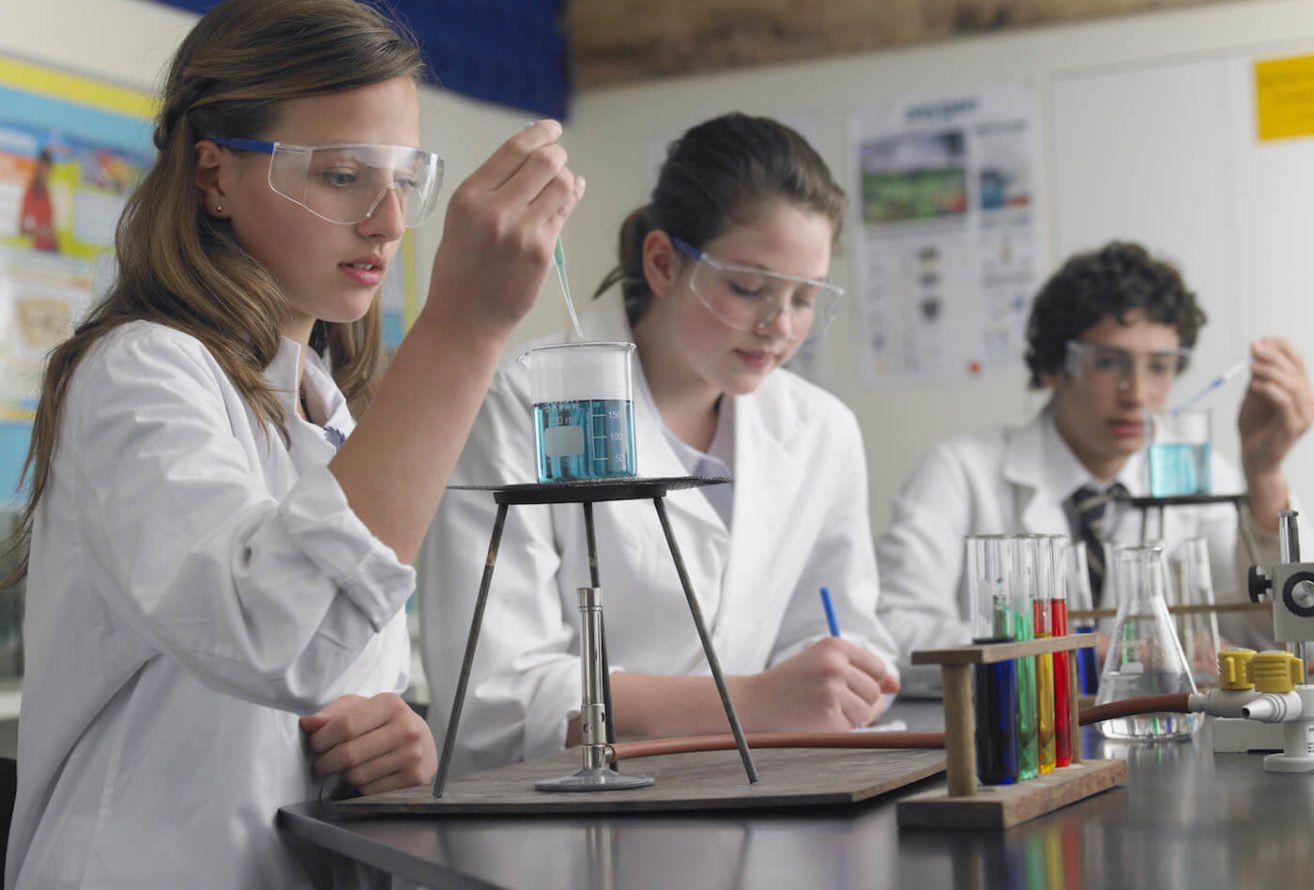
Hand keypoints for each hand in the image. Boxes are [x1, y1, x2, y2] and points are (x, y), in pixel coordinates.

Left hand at [299, 693, 436, 794]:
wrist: (423, 741)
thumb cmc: (384, 722)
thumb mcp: (361, 708)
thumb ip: (333, 714)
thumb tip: (307, 723)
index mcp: (391, 704)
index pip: (345, 725)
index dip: (321, 739)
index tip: (314, 745)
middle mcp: (407, 728)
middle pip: (348, 753)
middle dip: (325, 762)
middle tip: (321, 762)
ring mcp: (413, 754)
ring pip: (357, 775)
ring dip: (343, 775)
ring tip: (347, 767)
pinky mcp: (415, 778)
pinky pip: (370, 790)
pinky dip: (361, 786)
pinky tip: (367, 775)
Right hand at [422, 119, 584, 339]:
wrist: (465, 318)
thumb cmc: (461, 269)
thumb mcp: (463, 220)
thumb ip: (494, 189)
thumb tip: (535, 156)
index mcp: (468, 197)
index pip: (513, 150)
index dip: (540, 133)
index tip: (552, 129)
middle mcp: (494, 210)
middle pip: (545, 162)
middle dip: (557, 154)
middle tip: (558, 159)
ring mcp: (521, 231)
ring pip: (562, 185)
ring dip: (566, 178)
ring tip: (560, 184)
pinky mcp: (541, 251)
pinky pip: (564, 213)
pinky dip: (570, 199)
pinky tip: (569, 195)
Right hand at [740, 637, 900, 732]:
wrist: (755, 701)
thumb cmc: (791, 682)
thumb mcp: (823, 664)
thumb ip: (861, 671)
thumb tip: (896, 685)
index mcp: (834, 646)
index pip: (877, 667)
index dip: (869, 681)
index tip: (849, 686)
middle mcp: (835, 665)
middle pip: (875, 690)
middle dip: (861, 700)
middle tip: (830, 699)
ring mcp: (832, 691)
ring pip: (868, 710)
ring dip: (852, 716)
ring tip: (824, 708)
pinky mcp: (829, 716)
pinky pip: (853, 726)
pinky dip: (840, 727)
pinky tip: (818, 718)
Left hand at [1238, 337, 1313, 480]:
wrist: (1254, 458)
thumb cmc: (1255, 428)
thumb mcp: (1254, 396)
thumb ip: (1258, 377)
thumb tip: (1257, 350)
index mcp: (1301, 391)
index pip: (1298, 362)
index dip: (1282, 348)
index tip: (1262, 340)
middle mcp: (1308, 401)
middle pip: (1296, 371)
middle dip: (1274, 356)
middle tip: (1254, 348)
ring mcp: (1304, 415)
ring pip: (1292, 385)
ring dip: (1270, 371)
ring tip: (1251, 366)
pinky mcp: (1293, 427)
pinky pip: (1284, 402)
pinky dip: (1269, 390)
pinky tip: (1253, 385)